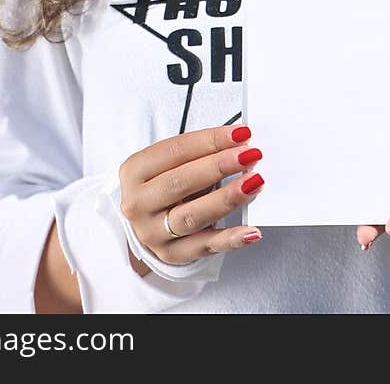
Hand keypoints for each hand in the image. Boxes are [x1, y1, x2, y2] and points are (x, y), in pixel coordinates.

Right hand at [118, 124, 265, 265]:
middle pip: (182, 182)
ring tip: (254, 183)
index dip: (210, 141)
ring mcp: (152, 233)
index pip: (175, 151)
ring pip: (193, 216)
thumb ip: (199, 154)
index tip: (240, 133)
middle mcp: (138, 203)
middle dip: (219, 166)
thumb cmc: (162, 183)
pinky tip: (251, 231)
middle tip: (249, 155)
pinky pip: (205, 247)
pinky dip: (230, 239)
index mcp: (134, 171)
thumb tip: (240, 145)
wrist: (144, 221)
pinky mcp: (171, 254)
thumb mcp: (168, 164)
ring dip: (227, 198)